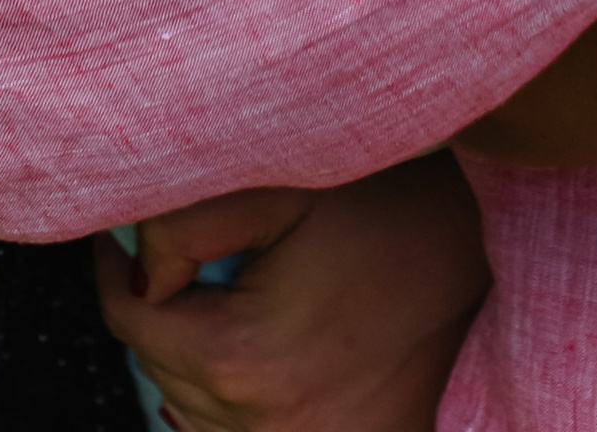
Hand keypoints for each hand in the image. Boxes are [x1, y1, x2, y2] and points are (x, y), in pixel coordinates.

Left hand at [98, 159, 489, 431]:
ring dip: (187, 365)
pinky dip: (226, 408)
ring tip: (201, 305)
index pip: (134, 325)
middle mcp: (266, 427)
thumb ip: (187, 221)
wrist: (480, 259)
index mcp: (241, 360)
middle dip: (156, 314)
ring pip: (195, 419)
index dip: (115, 274)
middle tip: (166, 260)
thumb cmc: (386, 212)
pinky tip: (238, 364)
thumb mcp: (281, 189)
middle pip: (160, 375)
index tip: (116, 243)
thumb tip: (140, 264)